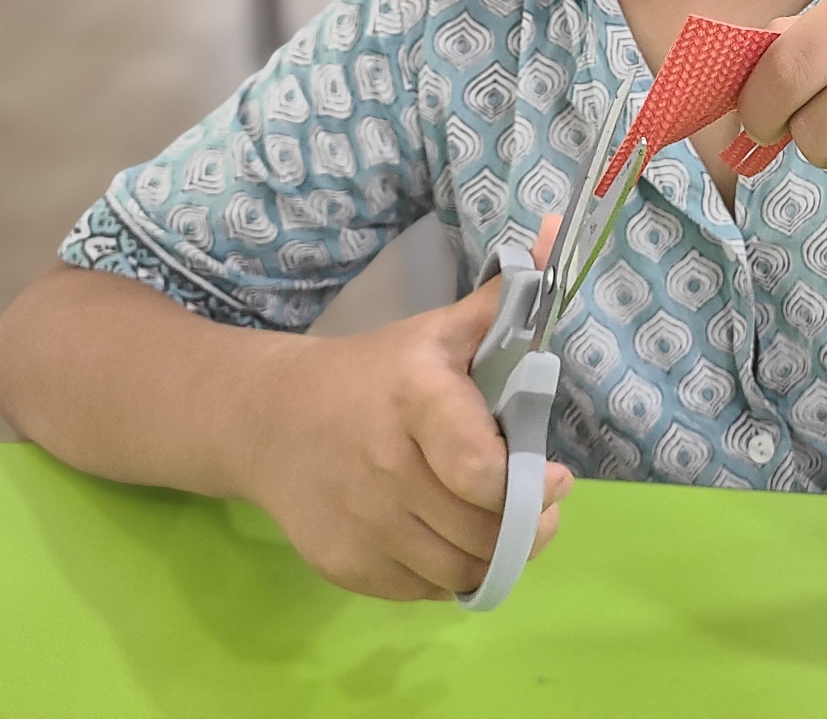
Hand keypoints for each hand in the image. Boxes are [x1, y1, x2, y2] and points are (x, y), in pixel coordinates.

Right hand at [243, 216, 571, 599]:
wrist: (270, 419)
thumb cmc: (373, 372)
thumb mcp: (437, 331)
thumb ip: (503, 299)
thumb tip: (554, 236)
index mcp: (416, 401)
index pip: (479, 470)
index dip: (527, 486)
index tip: (556, 475)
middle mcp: (386, 468)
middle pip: (481, 529)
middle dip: (527, 524)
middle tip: (541, 505)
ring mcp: (362, 524)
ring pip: (459, 569)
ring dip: (495, 555)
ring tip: (505, 523)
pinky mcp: (344, 565)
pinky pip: (424, 591)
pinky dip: (451, 574)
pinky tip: (455, 537)